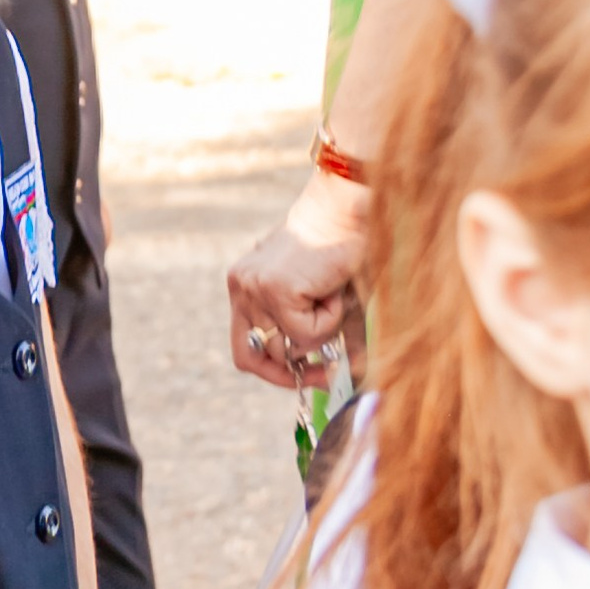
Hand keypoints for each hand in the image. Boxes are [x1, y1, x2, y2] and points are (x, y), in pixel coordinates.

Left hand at [228, 170, 364, 389]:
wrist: (348, 210)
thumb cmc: (339, 248)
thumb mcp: (315, 295)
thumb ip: (306, 329)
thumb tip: (321, 373)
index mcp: (244, 286)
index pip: (243, 347)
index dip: (270, 370)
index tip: (301, 378)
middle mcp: (241, 287)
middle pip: (253, 356)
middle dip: (292, 371)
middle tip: (326, 371)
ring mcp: (253, 288)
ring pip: (288, 347)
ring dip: (321, 332)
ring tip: (331, 297)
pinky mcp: (275, 290)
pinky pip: (307, 333)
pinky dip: (330, 319)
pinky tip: (332, 289)